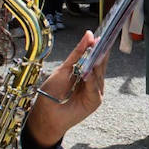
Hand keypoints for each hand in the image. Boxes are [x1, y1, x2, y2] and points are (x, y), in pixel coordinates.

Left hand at [27, 31, 105, 146]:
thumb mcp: (64, 68)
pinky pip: (95, 89)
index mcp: (86, 72)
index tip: (100, 36)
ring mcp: (95, 91)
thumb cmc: (52, 92)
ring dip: (97, 66)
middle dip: (101, 54)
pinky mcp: (95, 101)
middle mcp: (93, 81)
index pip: (96, 57)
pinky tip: (87, 75)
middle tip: (101, 42)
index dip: (98, 47)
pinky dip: (92, 82)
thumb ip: (78, 53)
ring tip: (95, 56)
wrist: (46, 113)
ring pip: (99, 75)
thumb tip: (89, 35)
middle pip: (100, 65)